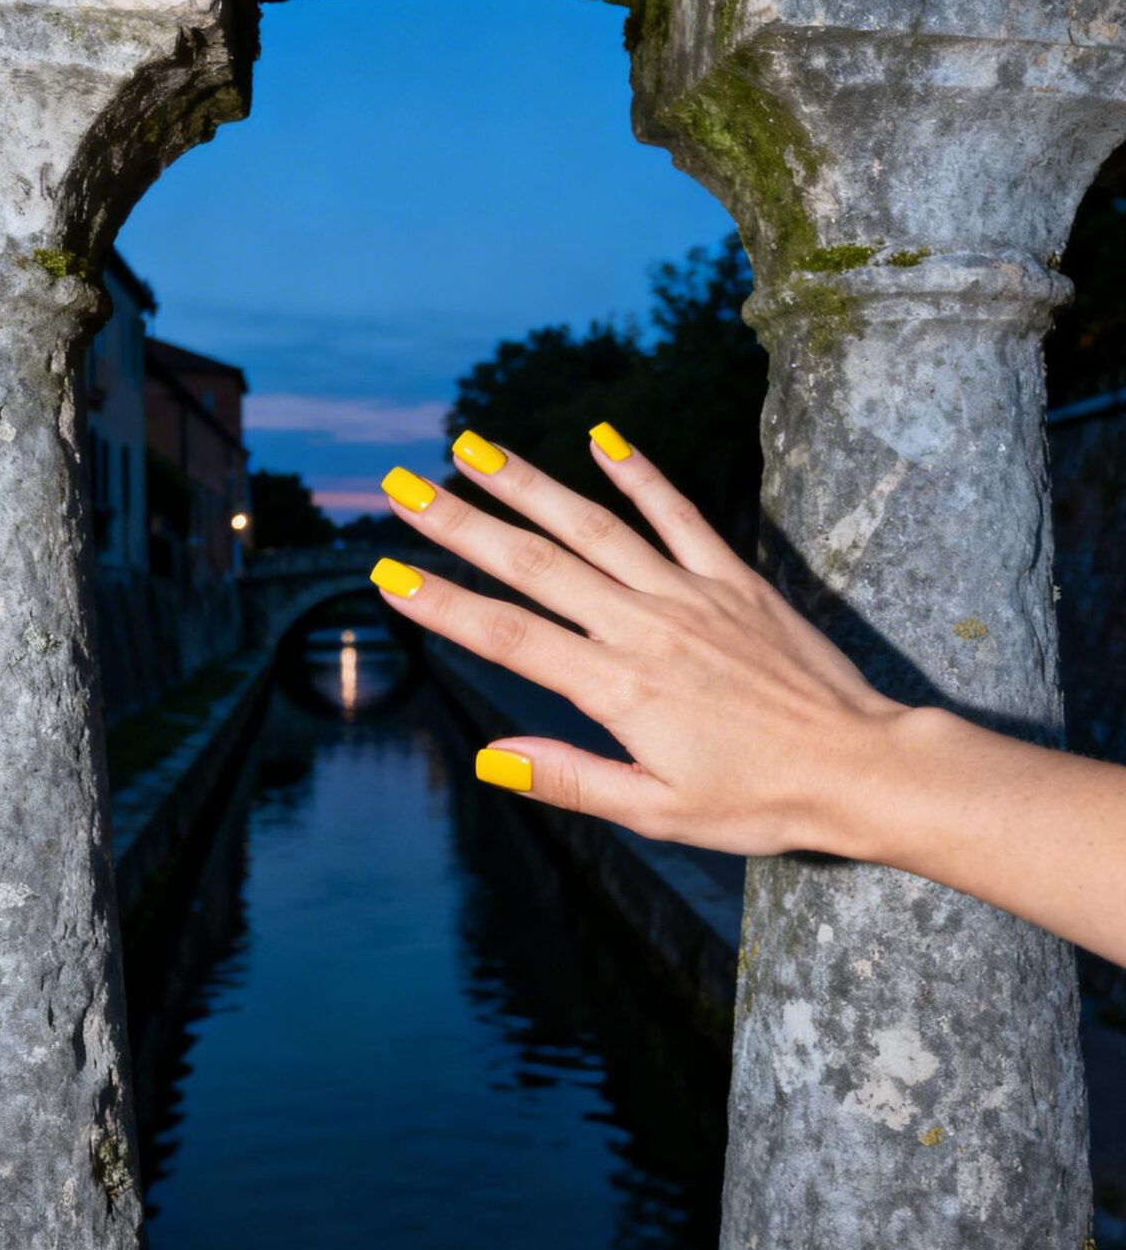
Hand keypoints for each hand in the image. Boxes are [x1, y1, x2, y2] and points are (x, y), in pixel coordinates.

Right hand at [371, 427, 904, 857]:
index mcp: (620, 688)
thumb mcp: (657, 811)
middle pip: (536, 564)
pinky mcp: (734, 579)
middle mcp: (646, 627)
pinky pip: (679, 513)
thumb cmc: (760, 802)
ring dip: (528, 483)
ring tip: (471, 446)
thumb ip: (571, 779)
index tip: (388, 572)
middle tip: (400, 486)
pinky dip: (640, 473)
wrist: (860, 768)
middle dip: (460, 524)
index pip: (510, 637)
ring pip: (594, 525)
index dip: (444, 604)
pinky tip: (603, 437)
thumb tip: (490, 757)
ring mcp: (691, 594)